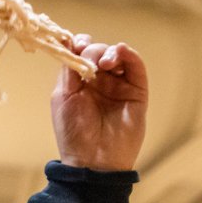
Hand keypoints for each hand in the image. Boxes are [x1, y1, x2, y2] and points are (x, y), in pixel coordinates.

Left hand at [51, 35, 147, 171]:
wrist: (93, 161)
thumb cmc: (74, 133)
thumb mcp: (64, 98)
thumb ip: (69, 71)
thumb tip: (69, 41)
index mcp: (79, 83)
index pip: (81, 53)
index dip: (78, 44)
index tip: (74, 43)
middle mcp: (100, 81)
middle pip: (98, 51)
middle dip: (93, 50)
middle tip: (89, 61)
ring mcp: (119, 85)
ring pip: (117, 55)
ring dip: (109, 51)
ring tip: (103, 63)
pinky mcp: (137, 90)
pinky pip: (136, 66)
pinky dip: (128, 54)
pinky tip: (118, 53)